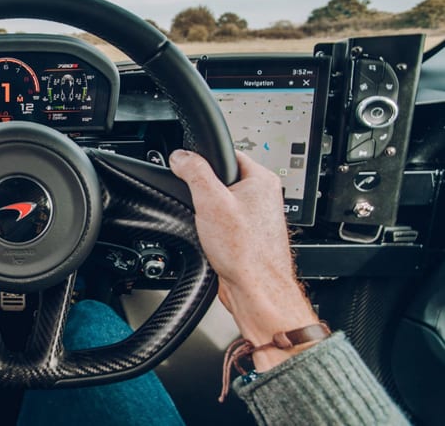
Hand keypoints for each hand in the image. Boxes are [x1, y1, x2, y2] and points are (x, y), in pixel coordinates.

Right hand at [169, 149, 318, 369]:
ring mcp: (257, 217)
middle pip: (222, 181)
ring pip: (222, 204)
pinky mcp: (249, 235)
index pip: (228, 154)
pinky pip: (225, 224)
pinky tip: (214, 241)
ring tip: (210, 227)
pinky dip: (215, 230)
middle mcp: (264, 196)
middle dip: (205, 193)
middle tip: (201, 206)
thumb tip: (181, 156)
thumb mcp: (210, 201)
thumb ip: (194, 172)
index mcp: (262, 179)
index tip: (189, 171)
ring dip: (209, 214)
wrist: (256, 289)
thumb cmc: (245, 251)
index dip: (205, 161)